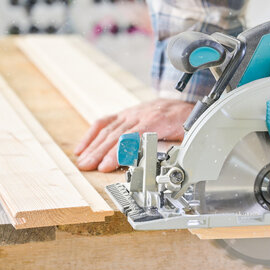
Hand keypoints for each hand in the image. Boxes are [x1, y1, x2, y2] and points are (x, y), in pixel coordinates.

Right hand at [75, 99, 193, 171]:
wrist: (185, 103)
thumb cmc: (186, 121)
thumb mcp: (187, 136)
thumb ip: (172, 148)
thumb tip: (158, 163)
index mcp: (157, 120)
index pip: (132, 137)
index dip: (117, 152)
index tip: (105, 165)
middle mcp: (141, 114)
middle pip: (116, 134)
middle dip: (99, 152)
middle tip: (87, 166)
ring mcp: (131, 113)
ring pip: (108, 129)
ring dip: (93, 146)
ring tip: (82, 161)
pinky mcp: (126, 114)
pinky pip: (106, 122)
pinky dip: (92, 135)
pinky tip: (83, 147)